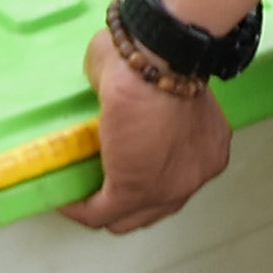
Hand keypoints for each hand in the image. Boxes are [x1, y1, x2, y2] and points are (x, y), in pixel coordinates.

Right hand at [56, 23, 232, 234]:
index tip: (120, 162)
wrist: (158, 62)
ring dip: (104, 208)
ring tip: (80, 193)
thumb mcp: (159, 83)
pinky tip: (65, 198)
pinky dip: (81, 208)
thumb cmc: (160, 56)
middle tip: (98, 184)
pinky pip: (101, 212)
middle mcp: (195, 174)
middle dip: (127, 201)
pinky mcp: (134, 191)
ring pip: (131, 217)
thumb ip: (143, 96)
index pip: (175, 177)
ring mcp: (168, 189)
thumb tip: (114, 84)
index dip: (147, 174)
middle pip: (156, 206)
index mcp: (206, 146)